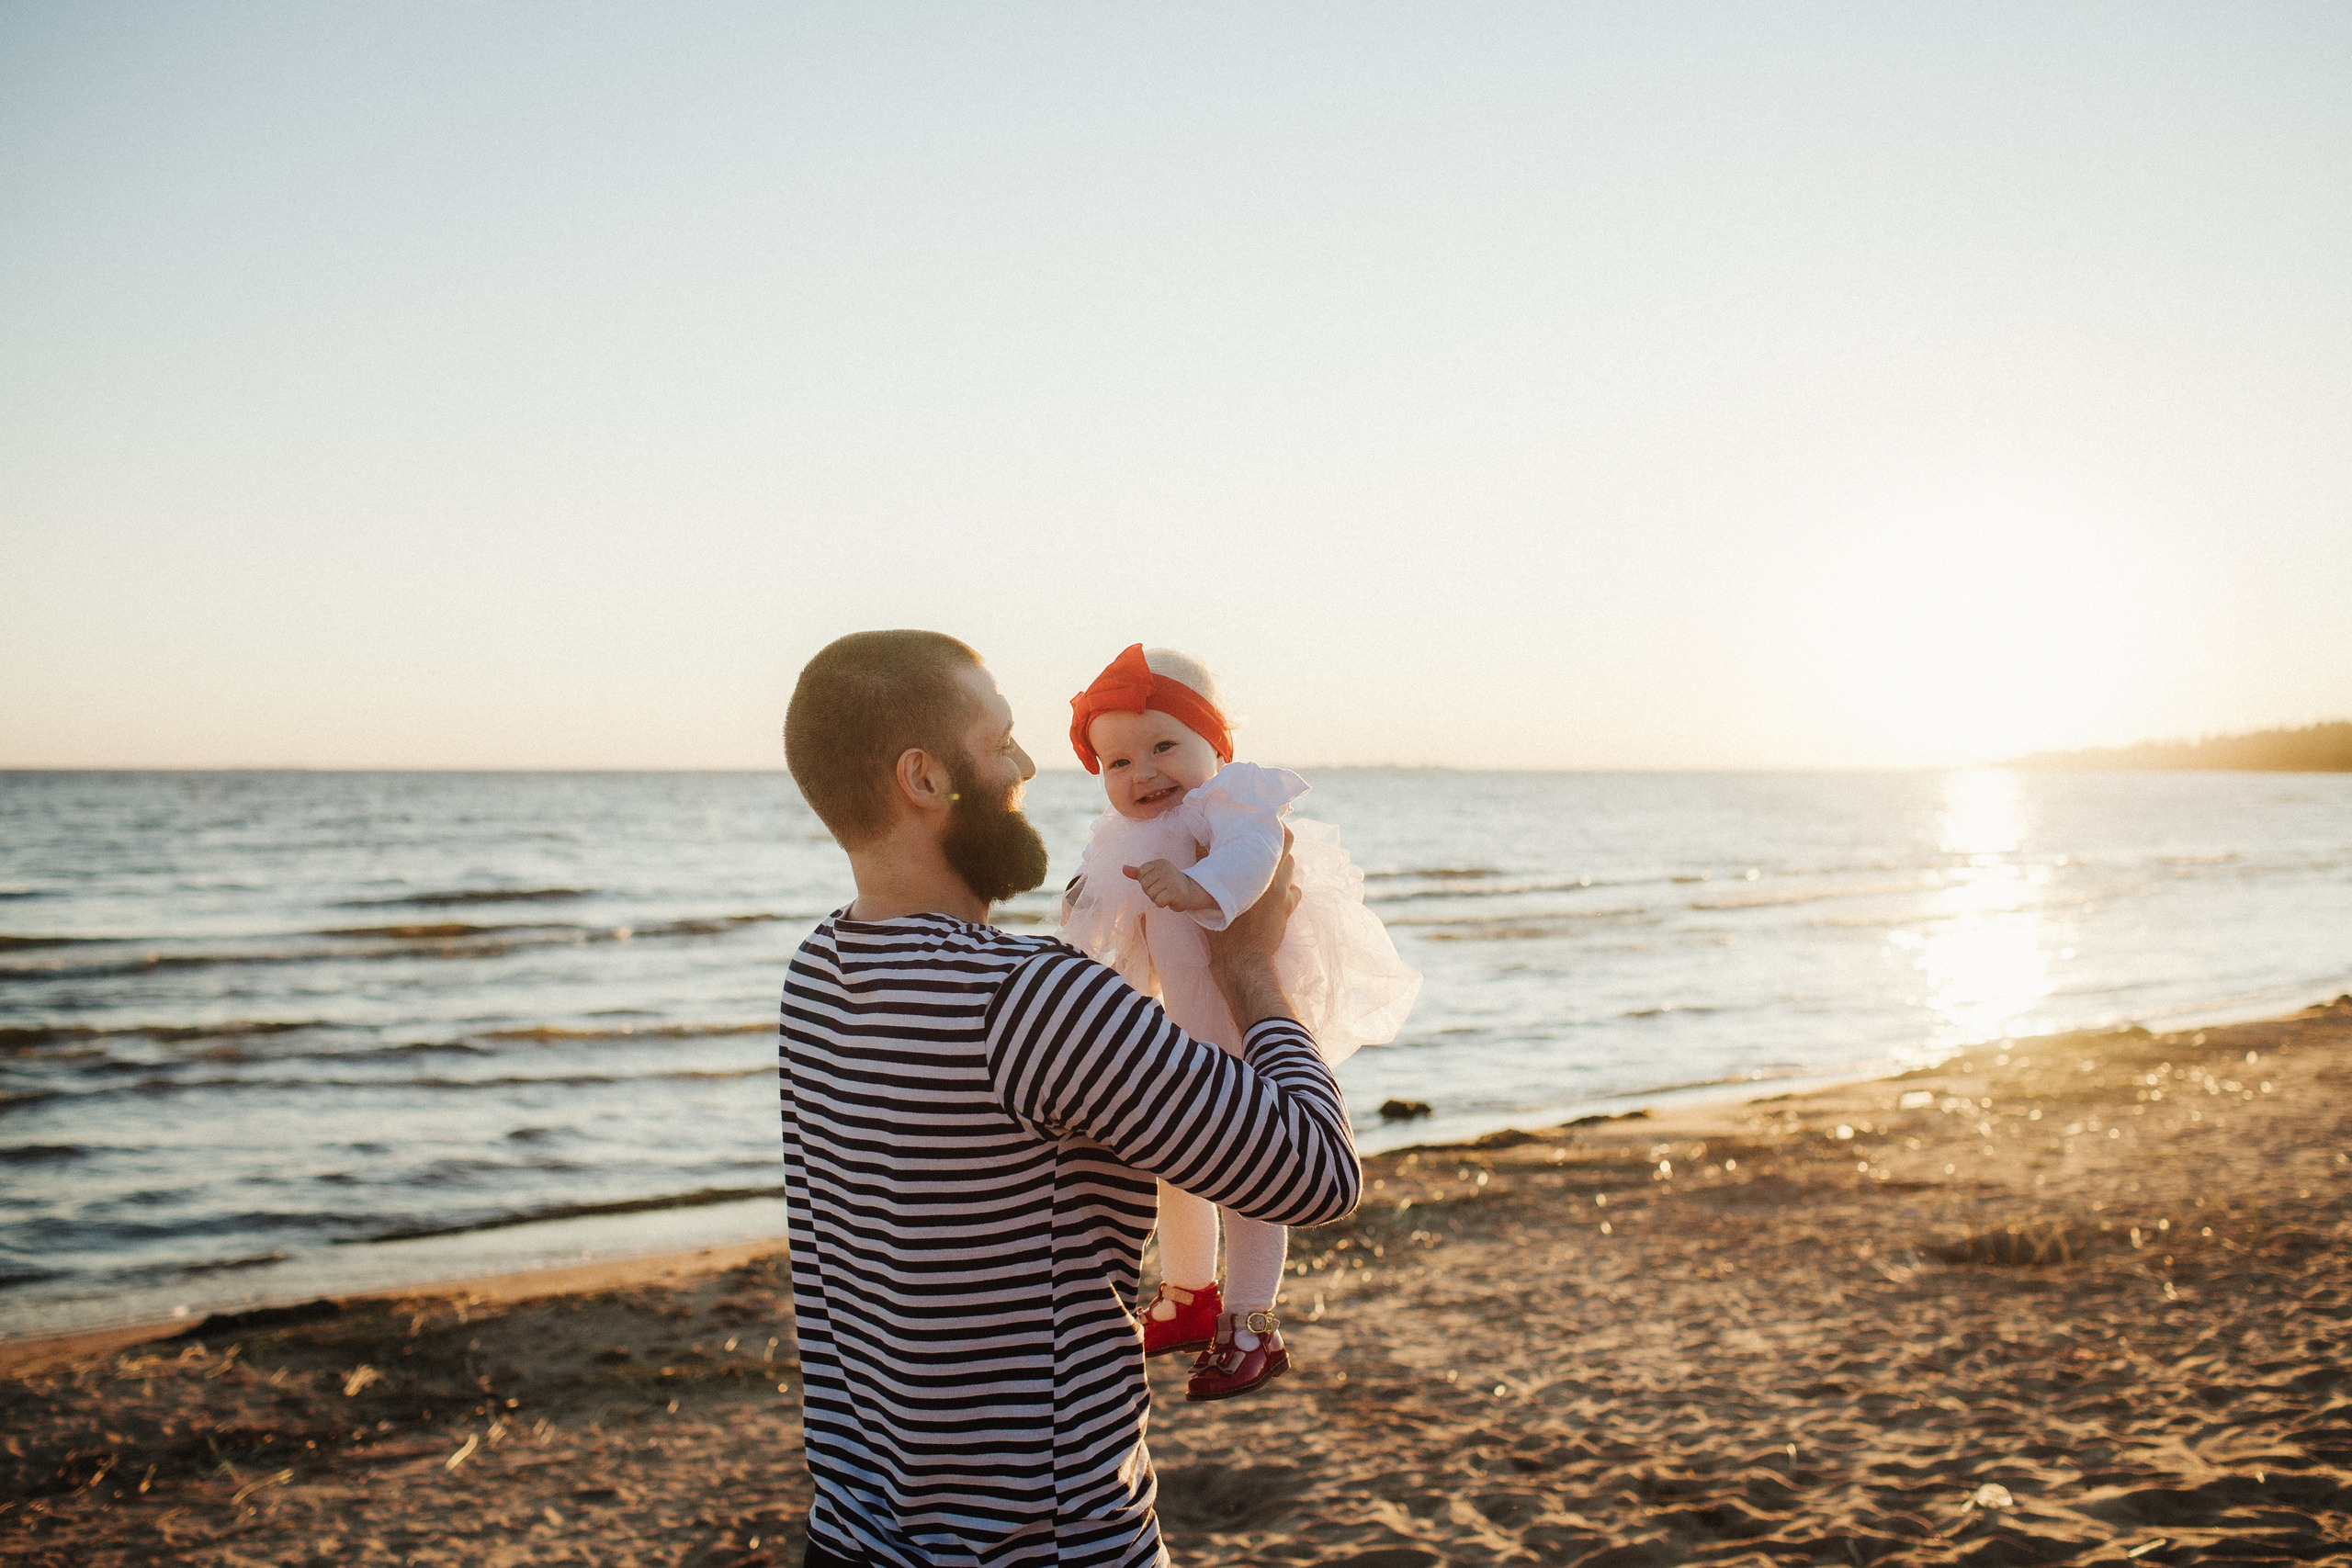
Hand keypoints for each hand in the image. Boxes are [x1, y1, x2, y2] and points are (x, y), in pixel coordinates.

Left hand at [1123, 859, 1217, 913]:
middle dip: (1151, 892)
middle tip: (1163, 890)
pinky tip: (1170, 900)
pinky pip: (1158, 901)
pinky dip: (1162, 904)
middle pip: (1145, 885)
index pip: (1141, 873)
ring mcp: (1171, 879)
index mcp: (1159, 862)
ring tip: (1167, 894)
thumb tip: (1123, 868)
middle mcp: (1166, 868)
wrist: (1190, 892)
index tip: (1158, 882)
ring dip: (1157, 898)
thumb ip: (1138, 873)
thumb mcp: (1154, 876)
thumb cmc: (1169, 884)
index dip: (1146, 882)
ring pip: (1151, 894)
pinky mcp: (1175, 891)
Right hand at [1204, 829, 1299, 1026]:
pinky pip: (1294, 891)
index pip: (1279, 835)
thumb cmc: (1225, 930)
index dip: (1272, 823)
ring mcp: (1285, 895)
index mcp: (1261, 871)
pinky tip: (1274, 888)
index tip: (1261, 817)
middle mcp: (1278, 879)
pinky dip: (1286, 886)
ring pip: (1290, 867)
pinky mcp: (1288, 909)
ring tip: (1263, 860)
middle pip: (1288, 846)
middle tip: (1262, 835)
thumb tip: (1198, 840)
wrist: (1244, 962)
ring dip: (1279, 861)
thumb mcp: (1209, 894)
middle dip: (1277, 838)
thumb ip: (1204, 865)